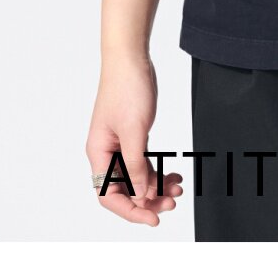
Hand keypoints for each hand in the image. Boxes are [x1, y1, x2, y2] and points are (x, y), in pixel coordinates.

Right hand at [85, 50, 183, 225]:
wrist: (131, 59)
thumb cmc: (127, 89)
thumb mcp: (135, 130)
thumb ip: (136, 165)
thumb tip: (141, 196)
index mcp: (99, 153)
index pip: (109, 195)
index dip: (130, 210)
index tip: (152, 217)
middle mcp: (106, 153)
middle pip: (125, 189)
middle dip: (148, 199)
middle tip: (172, 202)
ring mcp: (119, 145)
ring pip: (137, 177)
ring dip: (156, 186)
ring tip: (177, 188)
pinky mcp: (133, 136)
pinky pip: (144, 163)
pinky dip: (158, 171)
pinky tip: (173, 175)